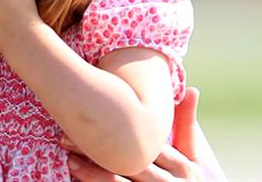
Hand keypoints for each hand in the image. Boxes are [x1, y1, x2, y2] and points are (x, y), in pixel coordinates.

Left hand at [63, 87, 206, 180]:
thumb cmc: (184, 180)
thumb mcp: (191, 156)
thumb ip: (186, 124)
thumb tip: (194, 89)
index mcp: (185, 169)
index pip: (149, 144)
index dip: (122, 128)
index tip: (93, 112)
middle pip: (129, 163)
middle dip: (97, 149)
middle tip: (67, 135)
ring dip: (90, 171)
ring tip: (69, 158)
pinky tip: (75, 177)